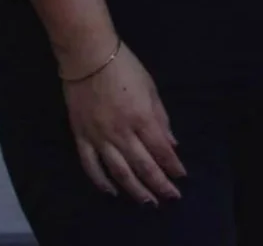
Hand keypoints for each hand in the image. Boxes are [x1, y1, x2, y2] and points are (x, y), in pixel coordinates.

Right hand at [60, 45, 186, 204]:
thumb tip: (172, 143)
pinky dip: (101, 181)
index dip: (173, 166)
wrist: (89, 58)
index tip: (182, 177)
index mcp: (142, 118)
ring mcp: (99, 137)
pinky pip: (90, 165)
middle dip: (159, 184)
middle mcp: (121, 133)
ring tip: (147, 202)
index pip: (161, 150)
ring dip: (135, 190)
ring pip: (118, 172)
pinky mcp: (80, 137)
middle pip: (143, 166)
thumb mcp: (151, 89)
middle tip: (170, 197)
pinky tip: (112, 191)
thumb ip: (161, 119)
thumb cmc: (126, 69)